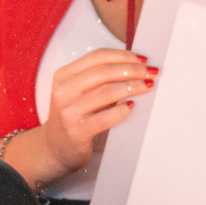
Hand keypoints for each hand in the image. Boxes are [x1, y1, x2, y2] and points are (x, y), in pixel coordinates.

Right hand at [23, 47, 154, 186]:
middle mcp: (64, 90)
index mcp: (64, 75)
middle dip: (133, 70)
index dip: (123, 55)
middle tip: (152, 73)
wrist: (54, 149)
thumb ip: (97, 79)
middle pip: (104, 72)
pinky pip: (105, 118)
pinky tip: (132, 107)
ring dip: (132, 87)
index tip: (143, 60)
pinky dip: (122, 111)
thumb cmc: (73, 117)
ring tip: (148, 86)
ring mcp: (69, 111)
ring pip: (107, 92)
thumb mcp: (77, 92)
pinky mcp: (77, 131)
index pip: (97, 56)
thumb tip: (135, 67)